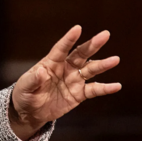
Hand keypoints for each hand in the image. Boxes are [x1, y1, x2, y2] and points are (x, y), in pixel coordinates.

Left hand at [8, 25, 120, 140]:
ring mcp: (73, 80)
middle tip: (105, 35)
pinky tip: (117, 86)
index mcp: (50, 63)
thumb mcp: (25, 87)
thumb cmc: (25, 94)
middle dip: (92, 45)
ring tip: (115, 59)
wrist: (30, 112)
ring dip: (102, 65)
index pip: (61, 48)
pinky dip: (105, 88)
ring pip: (90, 70)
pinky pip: (94, 90)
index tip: (78, 28)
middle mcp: (65, 69)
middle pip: (80, 55)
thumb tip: (41, 71)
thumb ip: (33, 79)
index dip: (69, 39)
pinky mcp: (79, 94)